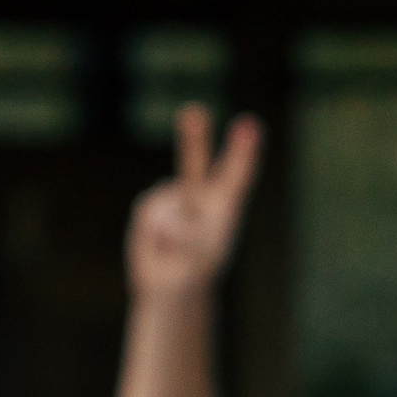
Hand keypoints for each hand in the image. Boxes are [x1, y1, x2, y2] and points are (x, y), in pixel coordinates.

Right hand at [125, 105, 261, 300]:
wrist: (170, 285)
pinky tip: (156, 246)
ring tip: (170, 250)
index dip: (241, 153)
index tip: (249, 124)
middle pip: (196, 164)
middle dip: (193, 140)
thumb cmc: (194, 273)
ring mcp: (172, 198)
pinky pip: (147, 214)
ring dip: (163, 229)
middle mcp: (200, 196)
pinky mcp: (150, 205)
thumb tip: (167, 223)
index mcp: (223, 208)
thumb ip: (186, 240)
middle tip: (193, 111)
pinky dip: (148, 236)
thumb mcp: (196, 262)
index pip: (235, 177)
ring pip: (162, 203)